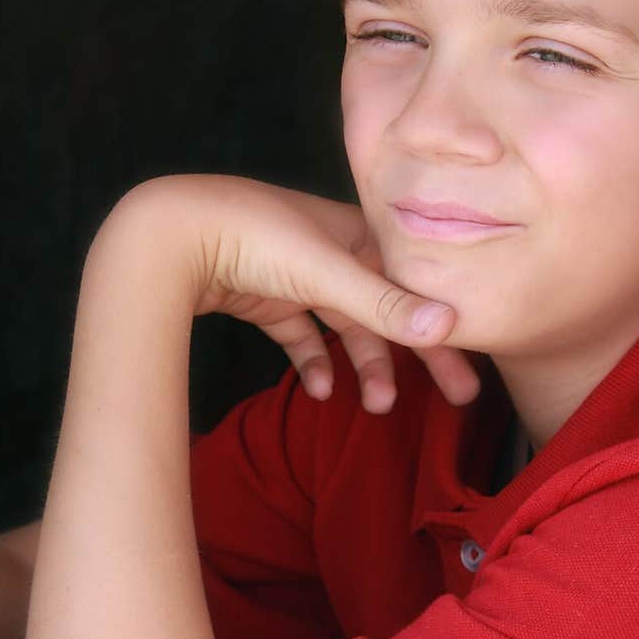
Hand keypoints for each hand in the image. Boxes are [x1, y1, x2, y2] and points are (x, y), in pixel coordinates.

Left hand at [103, 176, 481, 412]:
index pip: (417, 283)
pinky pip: (301, 336)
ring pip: (347, 327)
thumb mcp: (326, 269)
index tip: (472, 366)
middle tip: (459, 397)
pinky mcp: (265, 298)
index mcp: (358, 232)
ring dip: (367, 366)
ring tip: (377, 406)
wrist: (167, 233)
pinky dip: (314, 363)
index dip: (446, 324)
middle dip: (419, 354)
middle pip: (389, 308)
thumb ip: (385, 303)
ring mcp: (298, 275)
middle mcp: (334, 250)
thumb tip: (449, 326)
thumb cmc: (251, 235)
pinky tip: (320, 391)